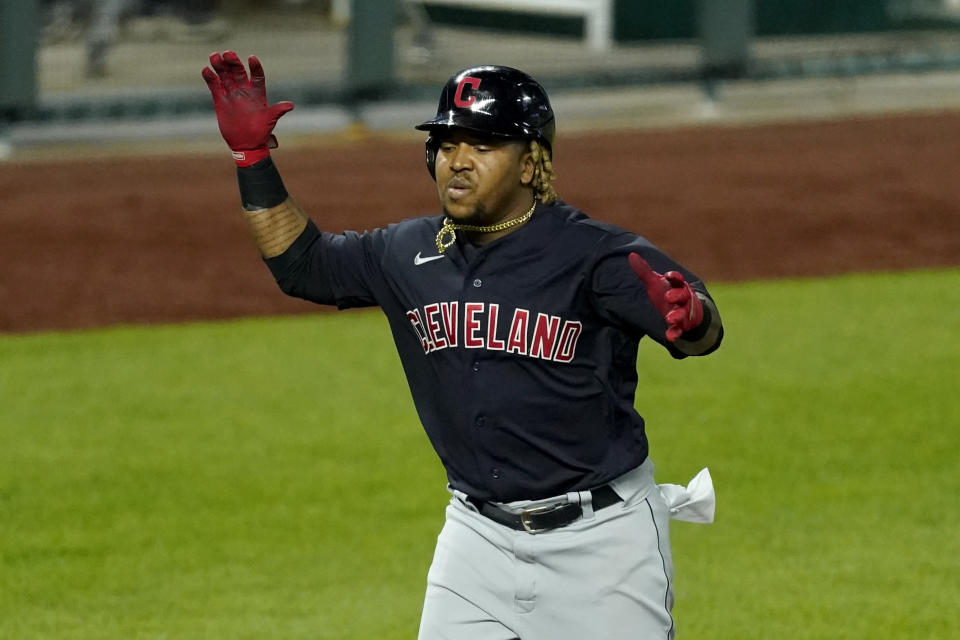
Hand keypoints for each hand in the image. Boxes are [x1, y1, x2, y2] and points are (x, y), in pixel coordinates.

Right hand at [202, 51, 293, 165]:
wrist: (246, 145)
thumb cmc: (260, 132)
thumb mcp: (270, 120)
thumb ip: (277, 111)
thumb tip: (290, 105)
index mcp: (258, 93)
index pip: (257, 76)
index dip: (255, 67)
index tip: (252, 58)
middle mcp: (244, 91)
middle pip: (238, 72)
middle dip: (233, 63)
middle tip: (228, 53)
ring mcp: (232, 95)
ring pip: (225, 76)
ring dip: (220, 66)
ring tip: (214, 56)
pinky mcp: (220, 101)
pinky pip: (215, 87)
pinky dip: (210, 78)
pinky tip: (206, 70)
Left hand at [629, 253, 703, 341]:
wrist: (687, 311)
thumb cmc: (668, 292)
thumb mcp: (655, 282)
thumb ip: (644, 271)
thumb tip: (630, 254)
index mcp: (677, 285)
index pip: (678, 279)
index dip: (674, 277)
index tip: (668, 275)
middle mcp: (683, 298)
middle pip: (682, 296)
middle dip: (677, 296)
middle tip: (668, 297)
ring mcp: (684, 312)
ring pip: (682, 313)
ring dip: (677, 315)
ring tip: (669, 318)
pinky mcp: (682, 325)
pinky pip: (679, 330)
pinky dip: (675, 333)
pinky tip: (670, 338)